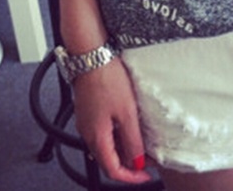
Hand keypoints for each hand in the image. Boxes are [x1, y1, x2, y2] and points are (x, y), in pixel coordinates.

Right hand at [72, 58, 151, 183]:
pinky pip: (102, 132)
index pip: (112, 170)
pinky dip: (116, 136)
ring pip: (105, 146)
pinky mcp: (88, 111)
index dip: (130, 177)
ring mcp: (86, 122)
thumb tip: (136, 162)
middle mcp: (87, 133)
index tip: (145, 175)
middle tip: (146, 159)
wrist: (91, 56)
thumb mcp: (127, 112)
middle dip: (128, 164)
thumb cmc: (107, 79)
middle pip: (107, 160)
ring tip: (140, 142)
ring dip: (123, 149)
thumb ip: (132, 140)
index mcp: (96, 138)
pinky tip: (127, 126)